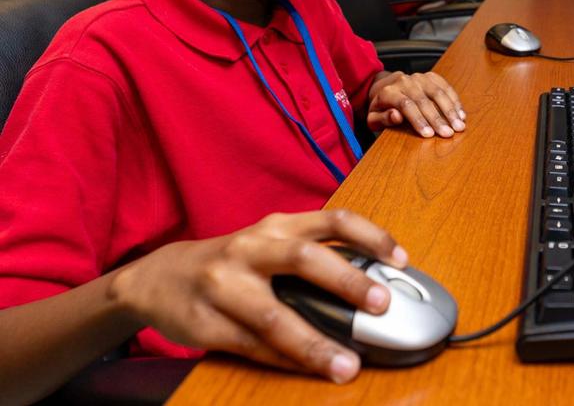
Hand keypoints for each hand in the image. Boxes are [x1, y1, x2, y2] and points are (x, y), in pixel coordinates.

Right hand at [108, 210, 405, 383]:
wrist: (157, 278)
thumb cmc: (232, 261)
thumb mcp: (270, 243)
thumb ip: (313, 254)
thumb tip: (373, 281)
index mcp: (277, 226)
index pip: (332, 219)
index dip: (370, 235)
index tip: (400, 257)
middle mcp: (251, 248)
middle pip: (305, 258)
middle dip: (347, 281)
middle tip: (382, 304)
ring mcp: (225, 286)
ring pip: (275, 316)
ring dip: (315, 343)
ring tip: (347, 364)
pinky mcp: (207, 323)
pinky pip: (253, 346)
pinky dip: (286, 361)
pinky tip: (311, 369)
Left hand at [367, 70, 465, 137]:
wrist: (386, 87)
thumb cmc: (381, 108)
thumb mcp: (373, 118)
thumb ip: (382, 119)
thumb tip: (396, 116)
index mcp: (389, 92)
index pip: (405, 104)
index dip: (418, 119)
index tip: (428, 134)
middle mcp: (405, 81)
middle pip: (424, 100)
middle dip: (437, 118)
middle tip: (448, 133)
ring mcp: (419, 77)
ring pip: (438, 92)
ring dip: (450, 110)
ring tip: (459, 126)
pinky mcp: (430, 77)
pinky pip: (445, 87)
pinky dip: (454, 101)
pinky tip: (461, 115)